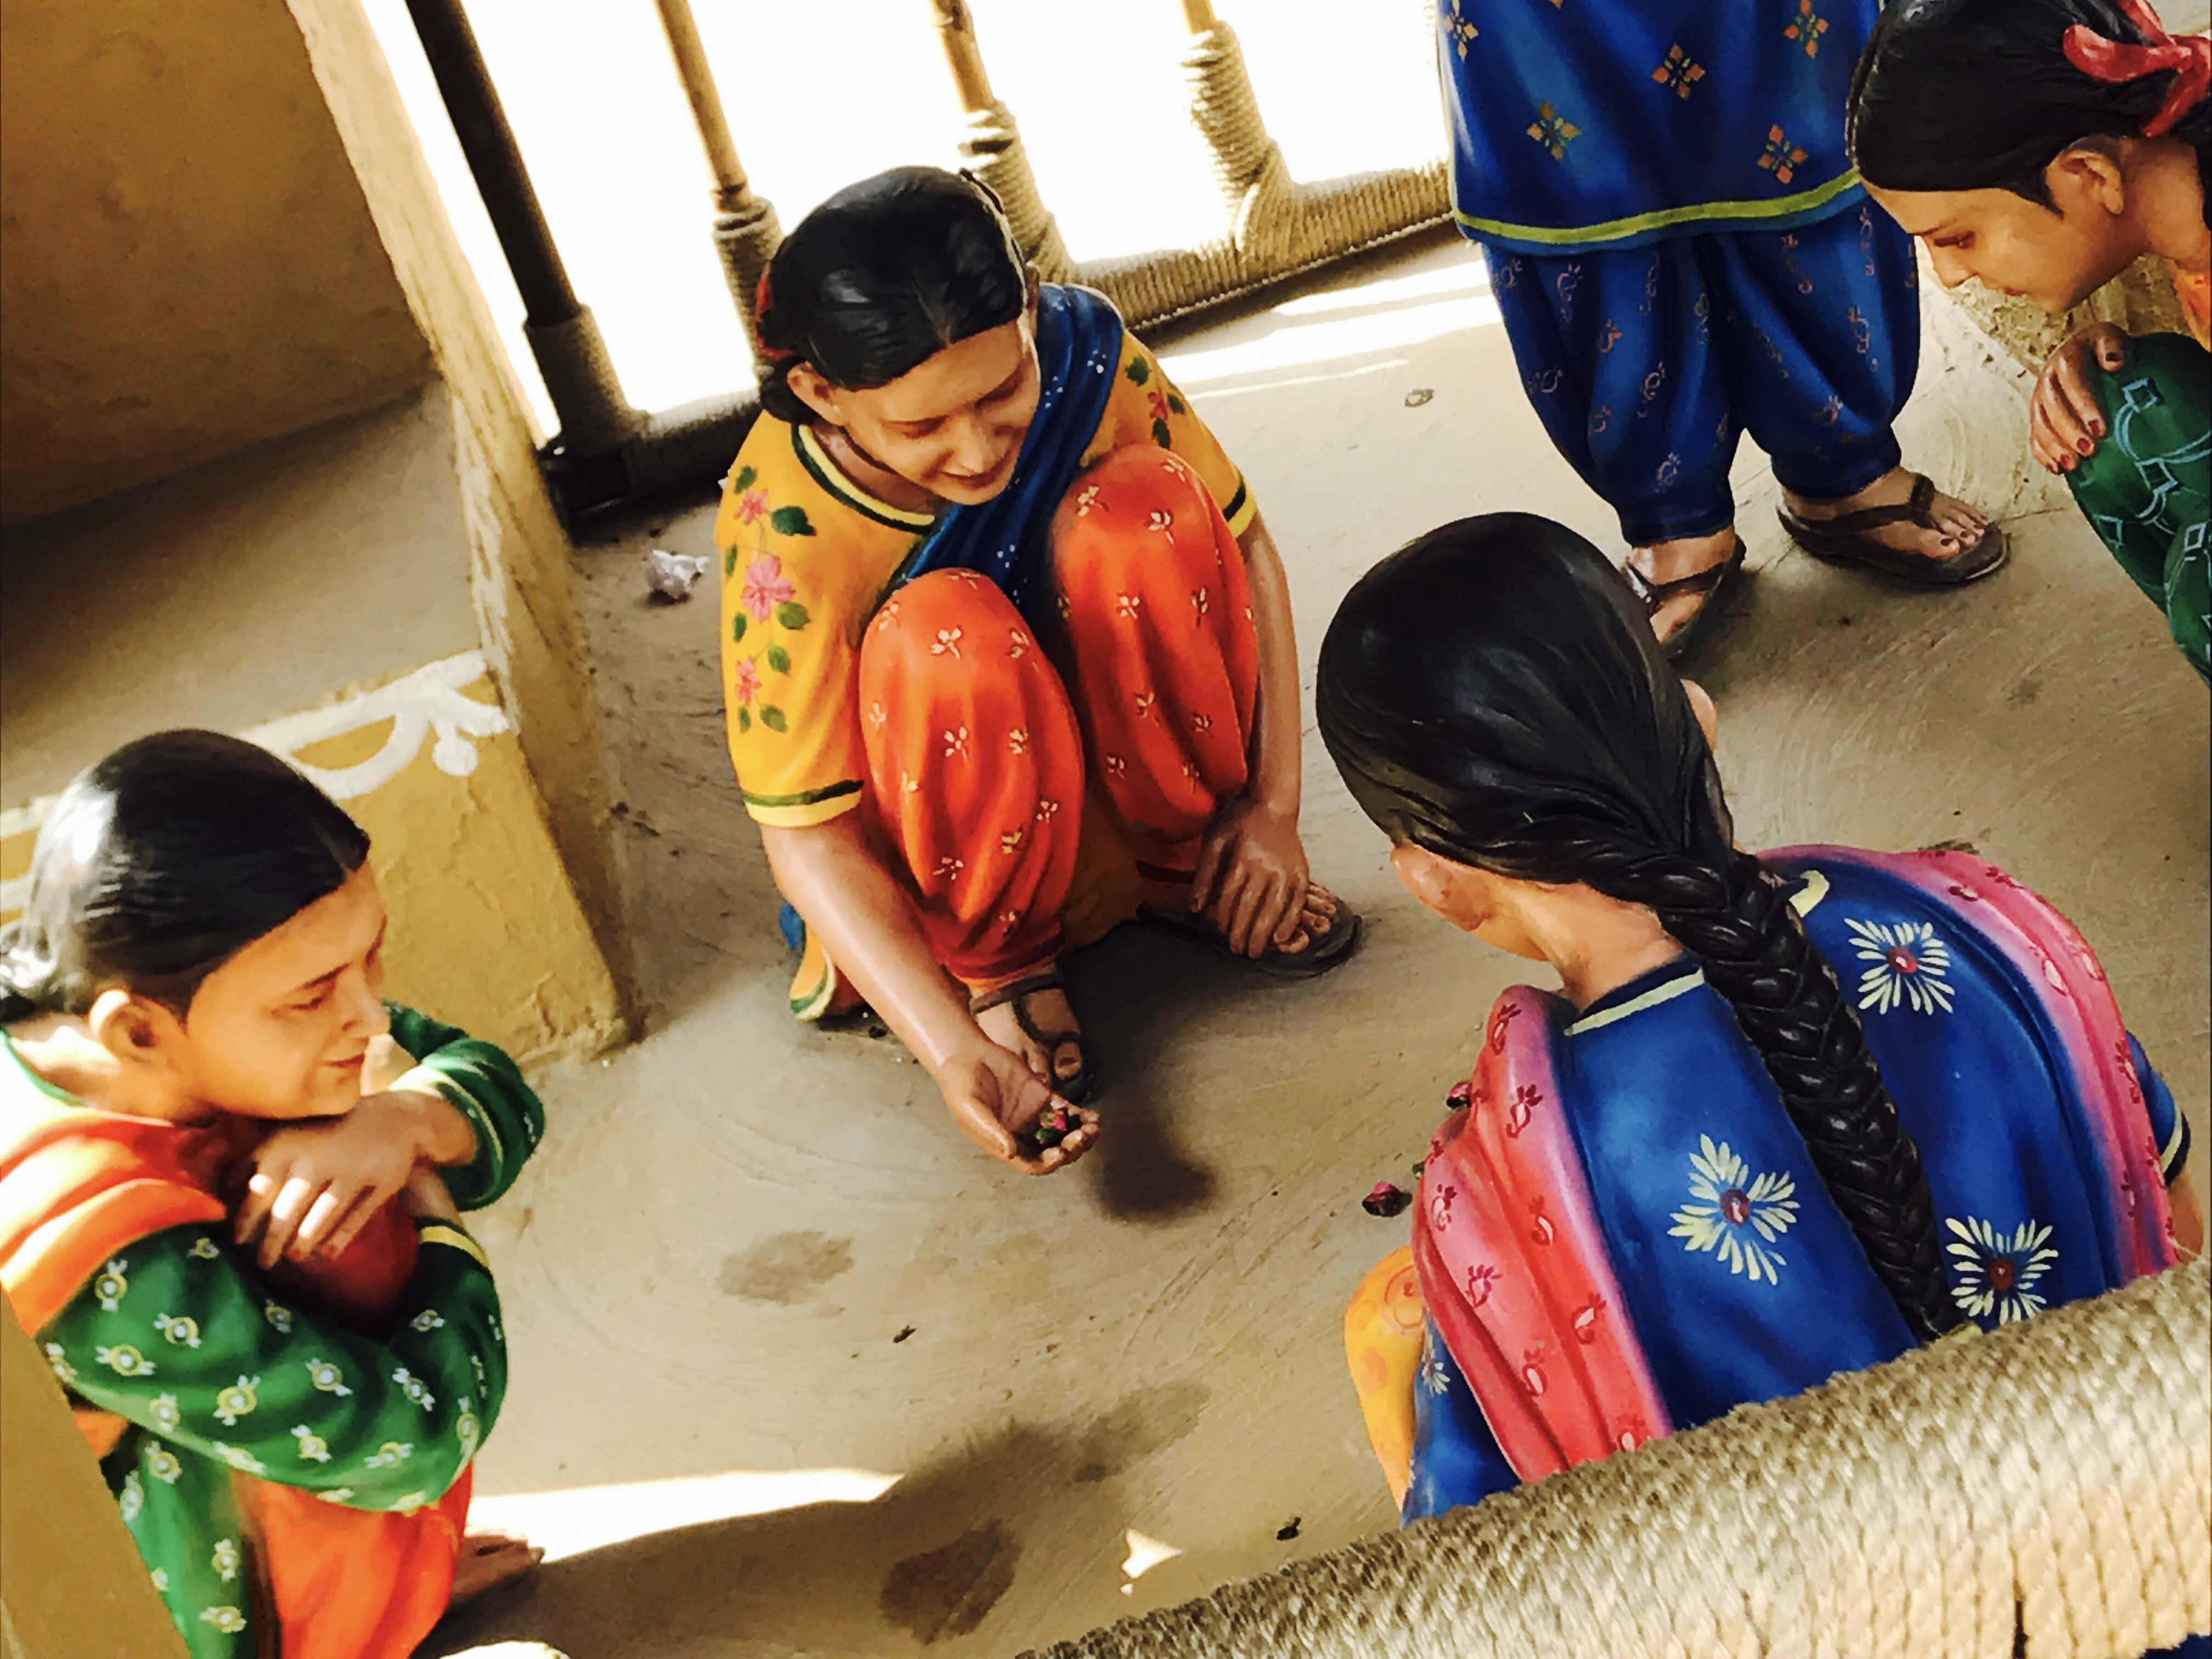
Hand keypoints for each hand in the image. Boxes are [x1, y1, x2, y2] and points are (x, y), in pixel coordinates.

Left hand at [235, 1088, 465, 1267]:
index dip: (246, 1219)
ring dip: (305, 1240)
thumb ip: (256, 1161)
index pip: (259, 1189)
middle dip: (273, 1240)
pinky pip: (358, 1215)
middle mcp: (317, 1157)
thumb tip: (222, 1191)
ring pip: (323, 1213)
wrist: (392, 1117)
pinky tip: (327, 1254)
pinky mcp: (381, 1181)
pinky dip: (341, 1237)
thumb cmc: (327, 1132)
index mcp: (288, 1144)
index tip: (238, 1240)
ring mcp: (352, 1169)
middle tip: (263, 1263)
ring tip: (293, 1257)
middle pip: (288, 1208)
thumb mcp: (290, 1135)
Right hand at [933, 1042, 1097, 1174]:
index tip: (1061, 1152)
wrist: (967, 1053)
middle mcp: (1022, 1134)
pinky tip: (1091, 1115)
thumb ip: (992, 1131)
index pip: (1032, 1164)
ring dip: (1081, 1135)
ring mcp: (1033, 1116)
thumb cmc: (961, 1085)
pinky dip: (1079, 1115)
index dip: (1049, 1162)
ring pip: (1063, 1133)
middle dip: (1071, 1148)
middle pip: (1053, 1151)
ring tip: (1093, 1127)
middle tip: (1083, 1136)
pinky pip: (1066, 1111)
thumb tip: (1011, 1153)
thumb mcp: (972, 1111)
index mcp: (1005, 1144)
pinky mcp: (1041, 1097)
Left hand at [1190, 795, 1310, 957]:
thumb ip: (1203, 874)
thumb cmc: (1240, 818)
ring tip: (1255, 950)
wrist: (1273, 801)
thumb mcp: (1214, 839)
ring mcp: (1287, 872)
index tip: (1219, 930)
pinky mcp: (1301, 874)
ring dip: (1264, 935)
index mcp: (1243, 859)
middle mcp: (1267, 868)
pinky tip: (1280, 937)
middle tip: (1237, 950)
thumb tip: (1194, 907)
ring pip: (1275, 911)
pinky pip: (1296, 904)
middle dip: (1243, 934)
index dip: (1223, 919)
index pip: (1230, 899)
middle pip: (1252, 910)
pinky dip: (1289, 923)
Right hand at [2029, 324, 2126, 473]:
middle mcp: (2048, 379)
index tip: (2101, 428)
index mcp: (2066, 359)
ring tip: (2073, 465)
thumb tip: (2114, 363)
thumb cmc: (2106, 350)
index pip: (2071, 381)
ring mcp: (2039, 399)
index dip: (2083, 405)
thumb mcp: (2112, 338)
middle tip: (2090, 450)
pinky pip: (2034, 436)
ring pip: (2040, 424)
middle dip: (2069, 431)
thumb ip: (2113, 345)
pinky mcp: (2038, 415)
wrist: (2090, 354)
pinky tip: (2058, 468)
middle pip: (2052, 407)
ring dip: (2055, 447)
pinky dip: (2043, 454)